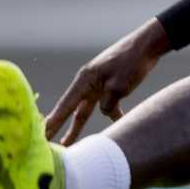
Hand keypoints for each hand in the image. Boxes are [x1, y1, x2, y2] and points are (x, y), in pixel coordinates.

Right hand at [45, 18, 170, 144]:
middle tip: (47, 143)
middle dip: (60, 126)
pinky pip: (107, 104)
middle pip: (72, 109)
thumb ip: (107, 104)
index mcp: (85, 80)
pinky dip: (113, 113)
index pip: (66, 106)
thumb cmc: (131, 62)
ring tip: (68, 143)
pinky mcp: (111, 85)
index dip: (54, 122)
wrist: (148, 45)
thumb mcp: (118, 87)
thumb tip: (104, 113)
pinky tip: (119, 121)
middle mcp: (88, 83)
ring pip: (86, 109)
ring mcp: (99, 84)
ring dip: (79, 126)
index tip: (41, 134)